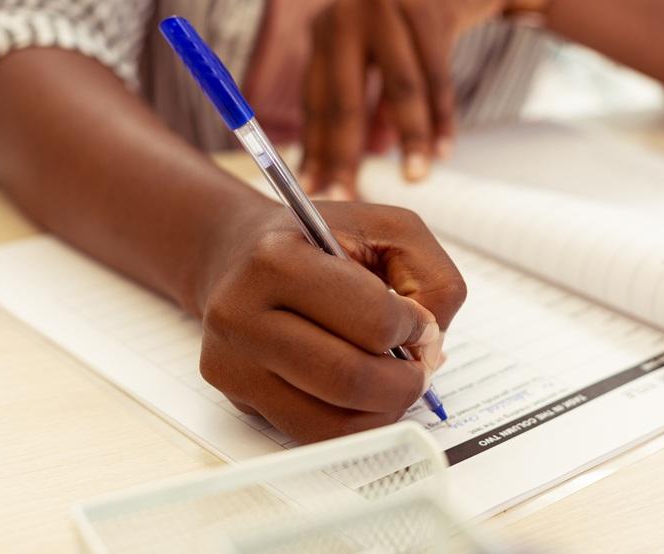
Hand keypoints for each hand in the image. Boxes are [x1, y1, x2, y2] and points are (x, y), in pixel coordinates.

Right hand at [195, 199, 465, 442]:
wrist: (238, 255)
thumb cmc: (319, 241)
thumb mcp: (387, 228)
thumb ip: (431, 275)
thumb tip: (431, 343)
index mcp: (276, 260)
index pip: (372, 320)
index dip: (415, 327)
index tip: (420, 321)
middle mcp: (240, 313)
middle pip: (349, 379)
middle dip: (405, 381)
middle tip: (420, 365)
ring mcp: (233, 362)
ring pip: (333, 421)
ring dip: (385, 408)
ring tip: (396, 380)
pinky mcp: (237, 396)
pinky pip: (314, 435)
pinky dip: (357, 425)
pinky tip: (367, 396)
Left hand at [301, 0, 518, 197]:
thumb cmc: (416, 20)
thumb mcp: (381, 56)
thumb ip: (369, 104)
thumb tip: (360, 160)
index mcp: (326, 32)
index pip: (316, 103)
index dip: (316, 151)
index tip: (314, 193)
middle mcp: (346, 15)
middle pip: (344, 99)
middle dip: (345, 155)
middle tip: (346, 197)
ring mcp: (384, 6)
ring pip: (398, 90)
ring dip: (410, 139)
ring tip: (416, 177)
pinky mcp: (425, 6)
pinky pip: (436, 76)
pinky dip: (442, 116)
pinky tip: (444, 148)